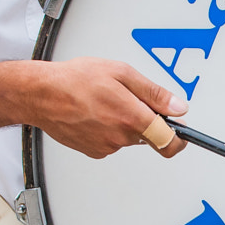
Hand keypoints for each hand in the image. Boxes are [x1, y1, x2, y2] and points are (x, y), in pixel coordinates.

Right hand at [29, 59, 186, 160]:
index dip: (180, 138)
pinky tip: (94, 112)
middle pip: (148, 135)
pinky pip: (112, 142)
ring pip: (129, 137)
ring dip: (124, 122)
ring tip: (104, 101)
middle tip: (128, 98)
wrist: (41, 94)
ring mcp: (107, 146)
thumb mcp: (121, 73)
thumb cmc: (75, 80)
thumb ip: (154, 93)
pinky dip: (108, 129)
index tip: (183, 133)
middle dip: (145, 119)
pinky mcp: (94, 151)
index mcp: (132, 117)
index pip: (169, 140)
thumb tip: (178, 107)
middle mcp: (121, 137)